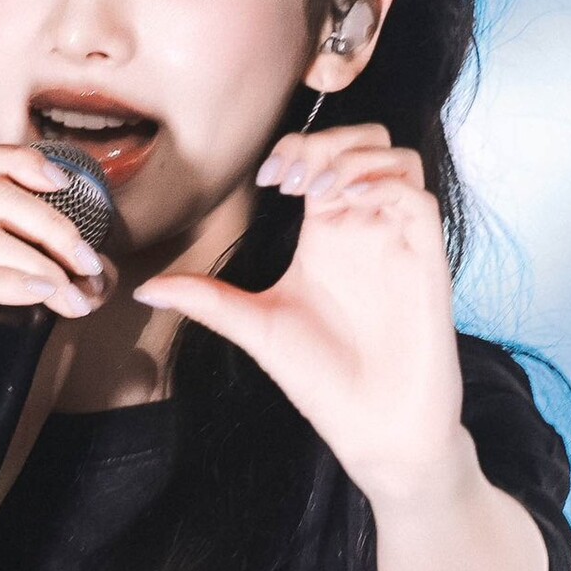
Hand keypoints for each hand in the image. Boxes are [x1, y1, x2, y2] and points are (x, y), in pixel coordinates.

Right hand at [0, 142, 117, 406]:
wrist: (2, 434)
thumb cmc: (31, 367)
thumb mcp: (59, 296)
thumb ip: (68, 260)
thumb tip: (97, 243)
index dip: (18, 160)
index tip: (67, 182)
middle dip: (55, 226)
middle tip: (91, 268)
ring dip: (46, 263)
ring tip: (78, 300)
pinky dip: (15, 282)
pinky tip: (49, 299)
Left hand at [132, 124, 464, 500]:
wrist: (374, 429)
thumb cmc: (322, 381)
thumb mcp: (257, 328)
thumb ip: (208, 300)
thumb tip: (144, 291)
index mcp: (326, 235)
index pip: (321, 158)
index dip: (297, 148)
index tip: (268, 179)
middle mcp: (365, 228)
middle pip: (365, 143)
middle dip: (328, 141)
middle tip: (291, 178)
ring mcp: (398, 241)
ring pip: (397, 158)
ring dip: (355, 158)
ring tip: (317, 192)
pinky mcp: (426, 260)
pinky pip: (418, 196)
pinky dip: (384, 184)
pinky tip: (347, 205)